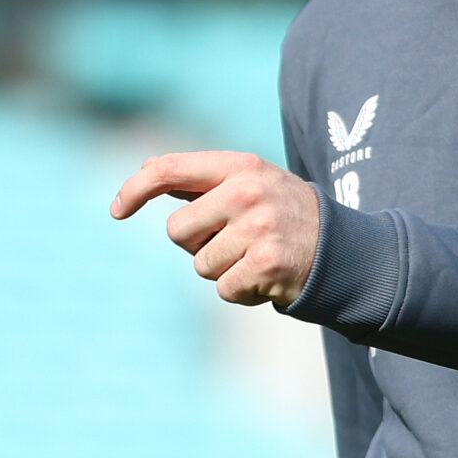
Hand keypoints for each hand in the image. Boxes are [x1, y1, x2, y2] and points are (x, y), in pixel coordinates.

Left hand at [110, 150, 321, 306]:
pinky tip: (265, 278)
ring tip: (257, 256)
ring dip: (223, 269)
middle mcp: (246, 192)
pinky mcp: (265, 263)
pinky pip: (223, 289)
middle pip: (177, 230)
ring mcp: (257, 228)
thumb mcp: (251, 181)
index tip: (117, 209)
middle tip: (235, 239)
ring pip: (200, 264)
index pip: (169, 169)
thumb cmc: (283, 213)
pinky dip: (241, 291)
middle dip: (197, 243)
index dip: (135, 189)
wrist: (340, 248)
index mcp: (239, 166)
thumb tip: (148, 168)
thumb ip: (203, 178)